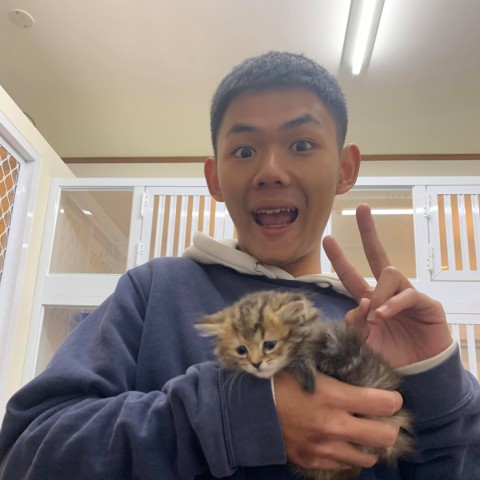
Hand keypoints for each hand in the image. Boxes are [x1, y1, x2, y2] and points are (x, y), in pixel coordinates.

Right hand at [274, 369, 401, 470]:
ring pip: (368, 457)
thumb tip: (357, 367)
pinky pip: (344, 465)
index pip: (384, 404)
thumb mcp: (308, 367)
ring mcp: (324, 448)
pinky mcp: (312, 461)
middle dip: (390, 427)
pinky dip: (348, 454)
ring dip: (369, 444)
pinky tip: (340, 442)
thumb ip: (335, 371)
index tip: (390, 397)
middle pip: (385, 437)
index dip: (393, 399)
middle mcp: (334, 426)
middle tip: (381, 419)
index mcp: (334, 397)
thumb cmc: (279, 380)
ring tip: (361, 432)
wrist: (249, 408)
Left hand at [323, 203, 451, 367]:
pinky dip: (393, 304)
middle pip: (377, 255)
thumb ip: (356, 324)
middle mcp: (386, 292)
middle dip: (369, 231)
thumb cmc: (391, 356)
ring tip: (375, 316)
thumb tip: (358, 305)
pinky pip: (408, 294)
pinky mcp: (425, 303)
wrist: (419, 373)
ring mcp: (406, 295)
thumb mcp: (365, 342)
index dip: (340, 258)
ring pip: (389, 273)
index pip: (351, 274)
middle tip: (361, 209)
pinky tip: (383, 315)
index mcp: (369, 299)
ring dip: (378, 293)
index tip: (327, 238)